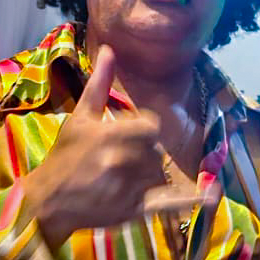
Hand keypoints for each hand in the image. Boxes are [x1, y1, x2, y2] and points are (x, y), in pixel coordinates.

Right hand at [21, 45, 202, 247]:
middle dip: (143, 154)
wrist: (48, 200)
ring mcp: (130, 187)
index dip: (142, 131)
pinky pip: (170, 203)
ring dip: (150, 174)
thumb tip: (110, 49)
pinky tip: (210, 195)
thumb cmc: (64, 155)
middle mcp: (123, 161)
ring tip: (124, 179)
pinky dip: (192, 200)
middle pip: (156, 151)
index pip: (151, 127)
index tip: (126, 137)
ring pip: (160, 174)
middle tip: (119, 161)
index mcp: (111, 135)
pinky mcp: (134, 210)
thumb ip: (99, 84)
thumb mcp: (80, 117)